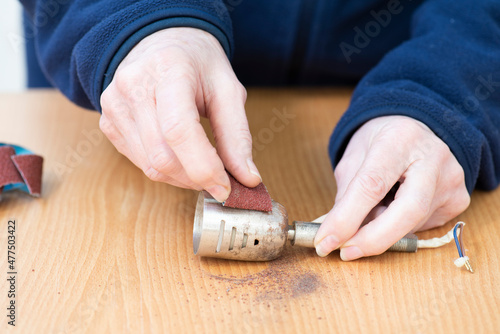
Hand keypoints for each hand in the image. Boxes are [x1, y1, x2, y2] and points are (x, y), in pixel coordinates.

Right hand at [99, 28, 260, 201]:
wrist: (161, 43)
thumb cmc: (198, 64)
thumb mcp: (228, 90)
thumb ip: (237, 136)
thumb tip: (248, 179)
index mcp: (168, 69)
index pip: (179, 130)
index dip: (204, 167)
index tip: (227, 187)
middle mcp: (133, 86)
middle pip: (162, 156)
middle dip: (196, 178)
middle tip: (219, 179)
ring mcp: (114, 106)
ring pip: (150, 166)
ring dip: (182, 178)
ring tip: (202, 165)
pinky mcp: (108, 123)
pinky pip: (139, 162)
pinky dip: (166, 170)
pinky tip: (179, 155)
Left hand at [314, 116, 469, 260]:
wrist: (416, 128)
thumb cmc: (380, 142)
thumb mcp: (354, 157)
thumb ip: (346, 194)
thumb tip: (333, 236)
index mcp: (399, 139)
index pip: (372, 184)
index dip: (347, 218)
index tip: (325, 241)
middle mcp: (433, 158)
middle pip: (407, 211)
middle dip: (373, 239)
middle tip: (346, 252)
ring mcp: (451, 180)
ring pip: (412, 224)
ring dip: (381, 231)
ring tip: (368, 215)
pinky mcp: (458, 200)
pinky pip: (422, 226)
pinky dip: (398, 227)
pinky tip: (392, 208)